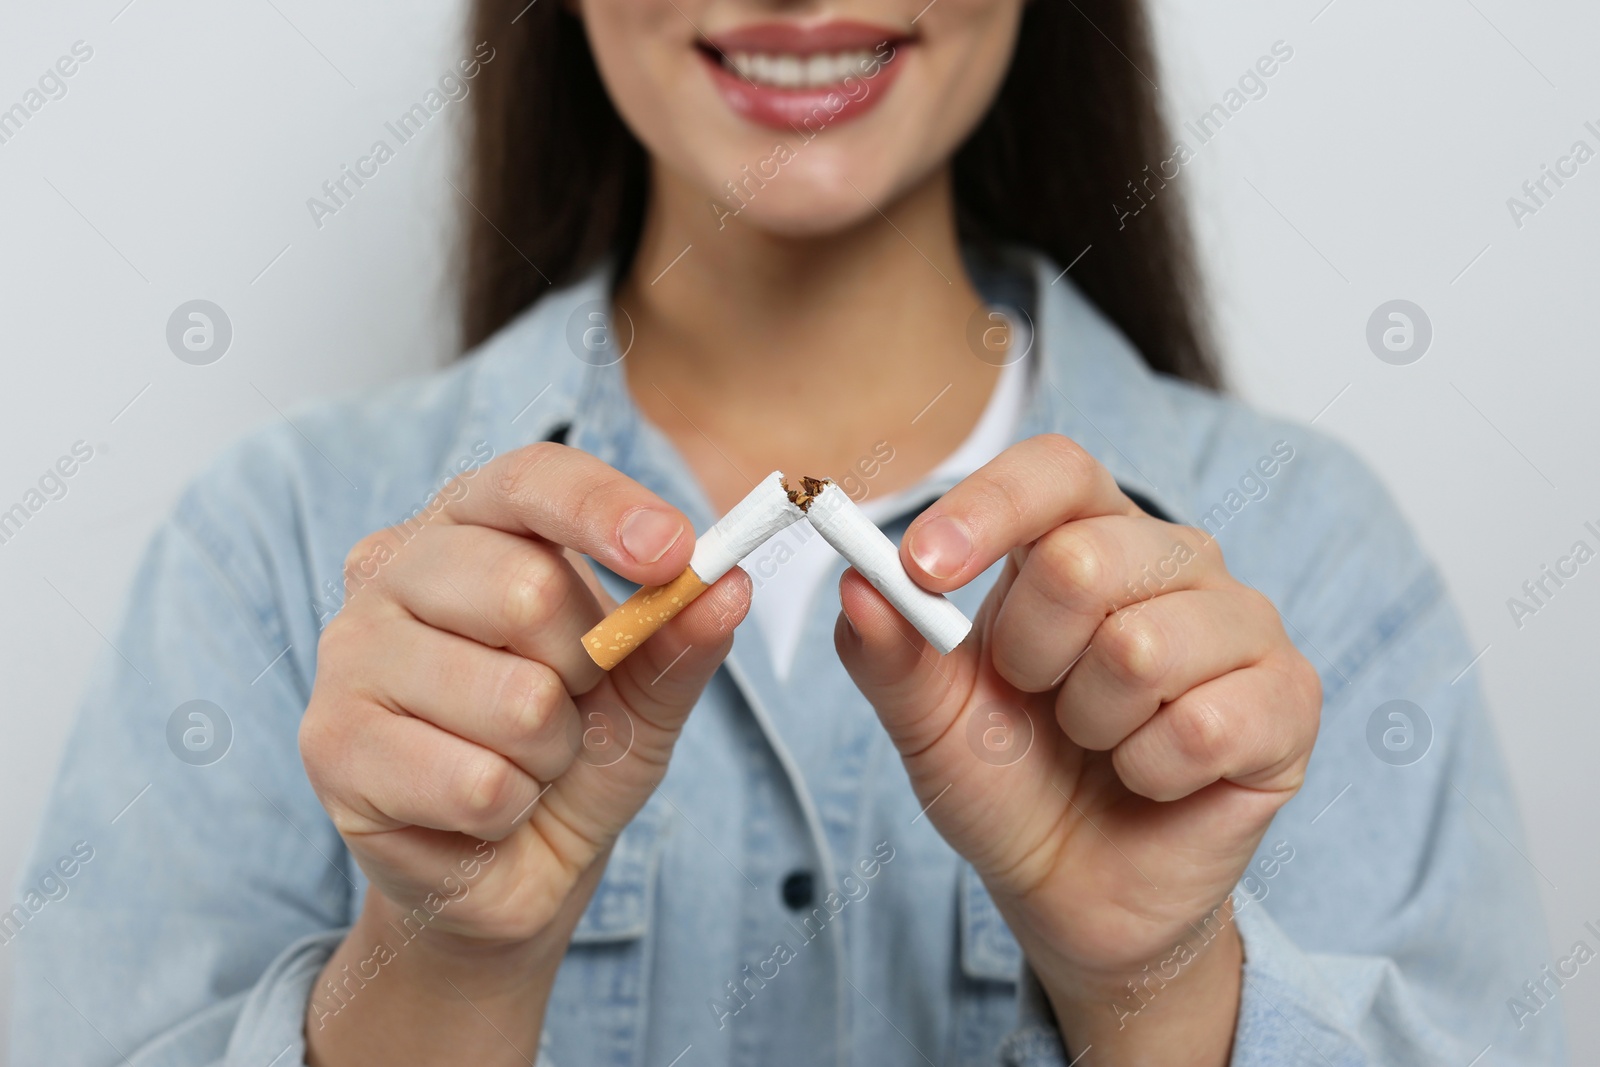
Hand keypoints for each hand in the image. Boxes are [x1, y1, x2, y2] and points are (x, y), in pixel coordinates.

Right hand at [299, 443, 749, 1064]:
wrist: (507, 869)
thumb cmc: (570, 755)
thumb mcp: (645, 695)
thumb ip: (679, 640)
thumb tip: (727, 586)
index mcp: (472, 524)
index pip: (532, 479)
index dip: (604, 509)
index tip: (675, 552)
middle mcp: (394, 568)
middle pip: (529, 588)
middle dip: (585, 670)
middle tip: (565, 703)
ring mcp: (350, 653)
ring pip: (513, 700)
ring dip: (549, 754)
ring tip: (521, 762)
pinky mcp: (331, 744)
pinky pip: (475, 782)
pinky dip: (508, 809)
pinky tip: (479, 809)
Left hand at [835, 434, 1319, 1062]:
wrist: (1073, 889)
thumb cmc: (1009, 779)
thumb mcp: (928, 718)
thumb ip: (889, 650)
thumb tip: (856, 583)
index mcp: (1084, 533)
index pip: (1054, 470)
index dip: (988, 509)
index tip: (925, 569)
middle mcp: (1173, 559)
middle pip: (1086, 558)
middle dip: (1031, 656)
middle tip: (1040, 699)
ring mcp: (1241, 623)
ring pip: (1143, 646)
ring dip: (1093, 723)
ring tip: (1097, 741)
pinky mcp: (1288, 701)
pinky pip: (1203, 724)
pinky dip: (1149, 771)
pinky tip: (1151, 777)